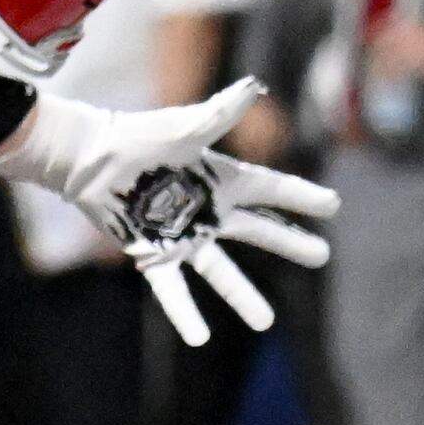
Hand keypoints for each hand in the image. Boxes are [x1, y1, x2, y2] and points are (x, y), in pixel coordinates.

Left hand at [0, 80, 338, 346]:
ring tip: (266, 322)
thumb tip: (253, 86)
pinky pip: (174, 290)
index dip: (301, 197)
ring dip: (243, 296)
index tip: (333, 206)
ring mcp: (183, 236)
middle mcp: (208, 211)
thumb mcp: (184, 127)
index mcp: (220, 179)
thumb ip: (219, 114)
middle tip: (322, 256)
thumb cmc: (137, 138)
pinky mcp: (154, 254)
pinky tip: (201, 338)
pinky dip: (185, 313)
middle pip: (258, 231)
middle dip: (290, 243)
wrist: (90, 159)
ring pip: (222, 272)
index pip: (270, 189)